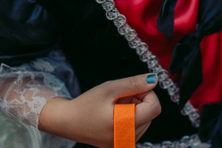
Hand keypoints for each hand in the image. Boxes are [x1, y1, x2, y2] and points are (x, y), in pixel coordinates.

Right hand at [38, 73, 160, 146]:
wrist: (66, 121)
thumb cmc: (86, 104)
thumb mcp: (109, 88)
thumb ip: (134, 83)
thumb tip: (154, 79)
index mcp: (124, 126)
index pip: (155, 108)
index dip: (147, 93)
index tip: (131, 89)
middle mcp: (126, 140)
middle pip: (150, 114)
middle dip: (138, 100)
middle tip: (117, 98)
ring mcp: (123, 144)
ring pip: (145, 120)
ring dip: (134, 108)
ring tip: (113, 106)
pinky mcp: (121, 144)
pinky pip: (136, 127)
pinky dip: (130, 117)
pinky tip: (114, 114)